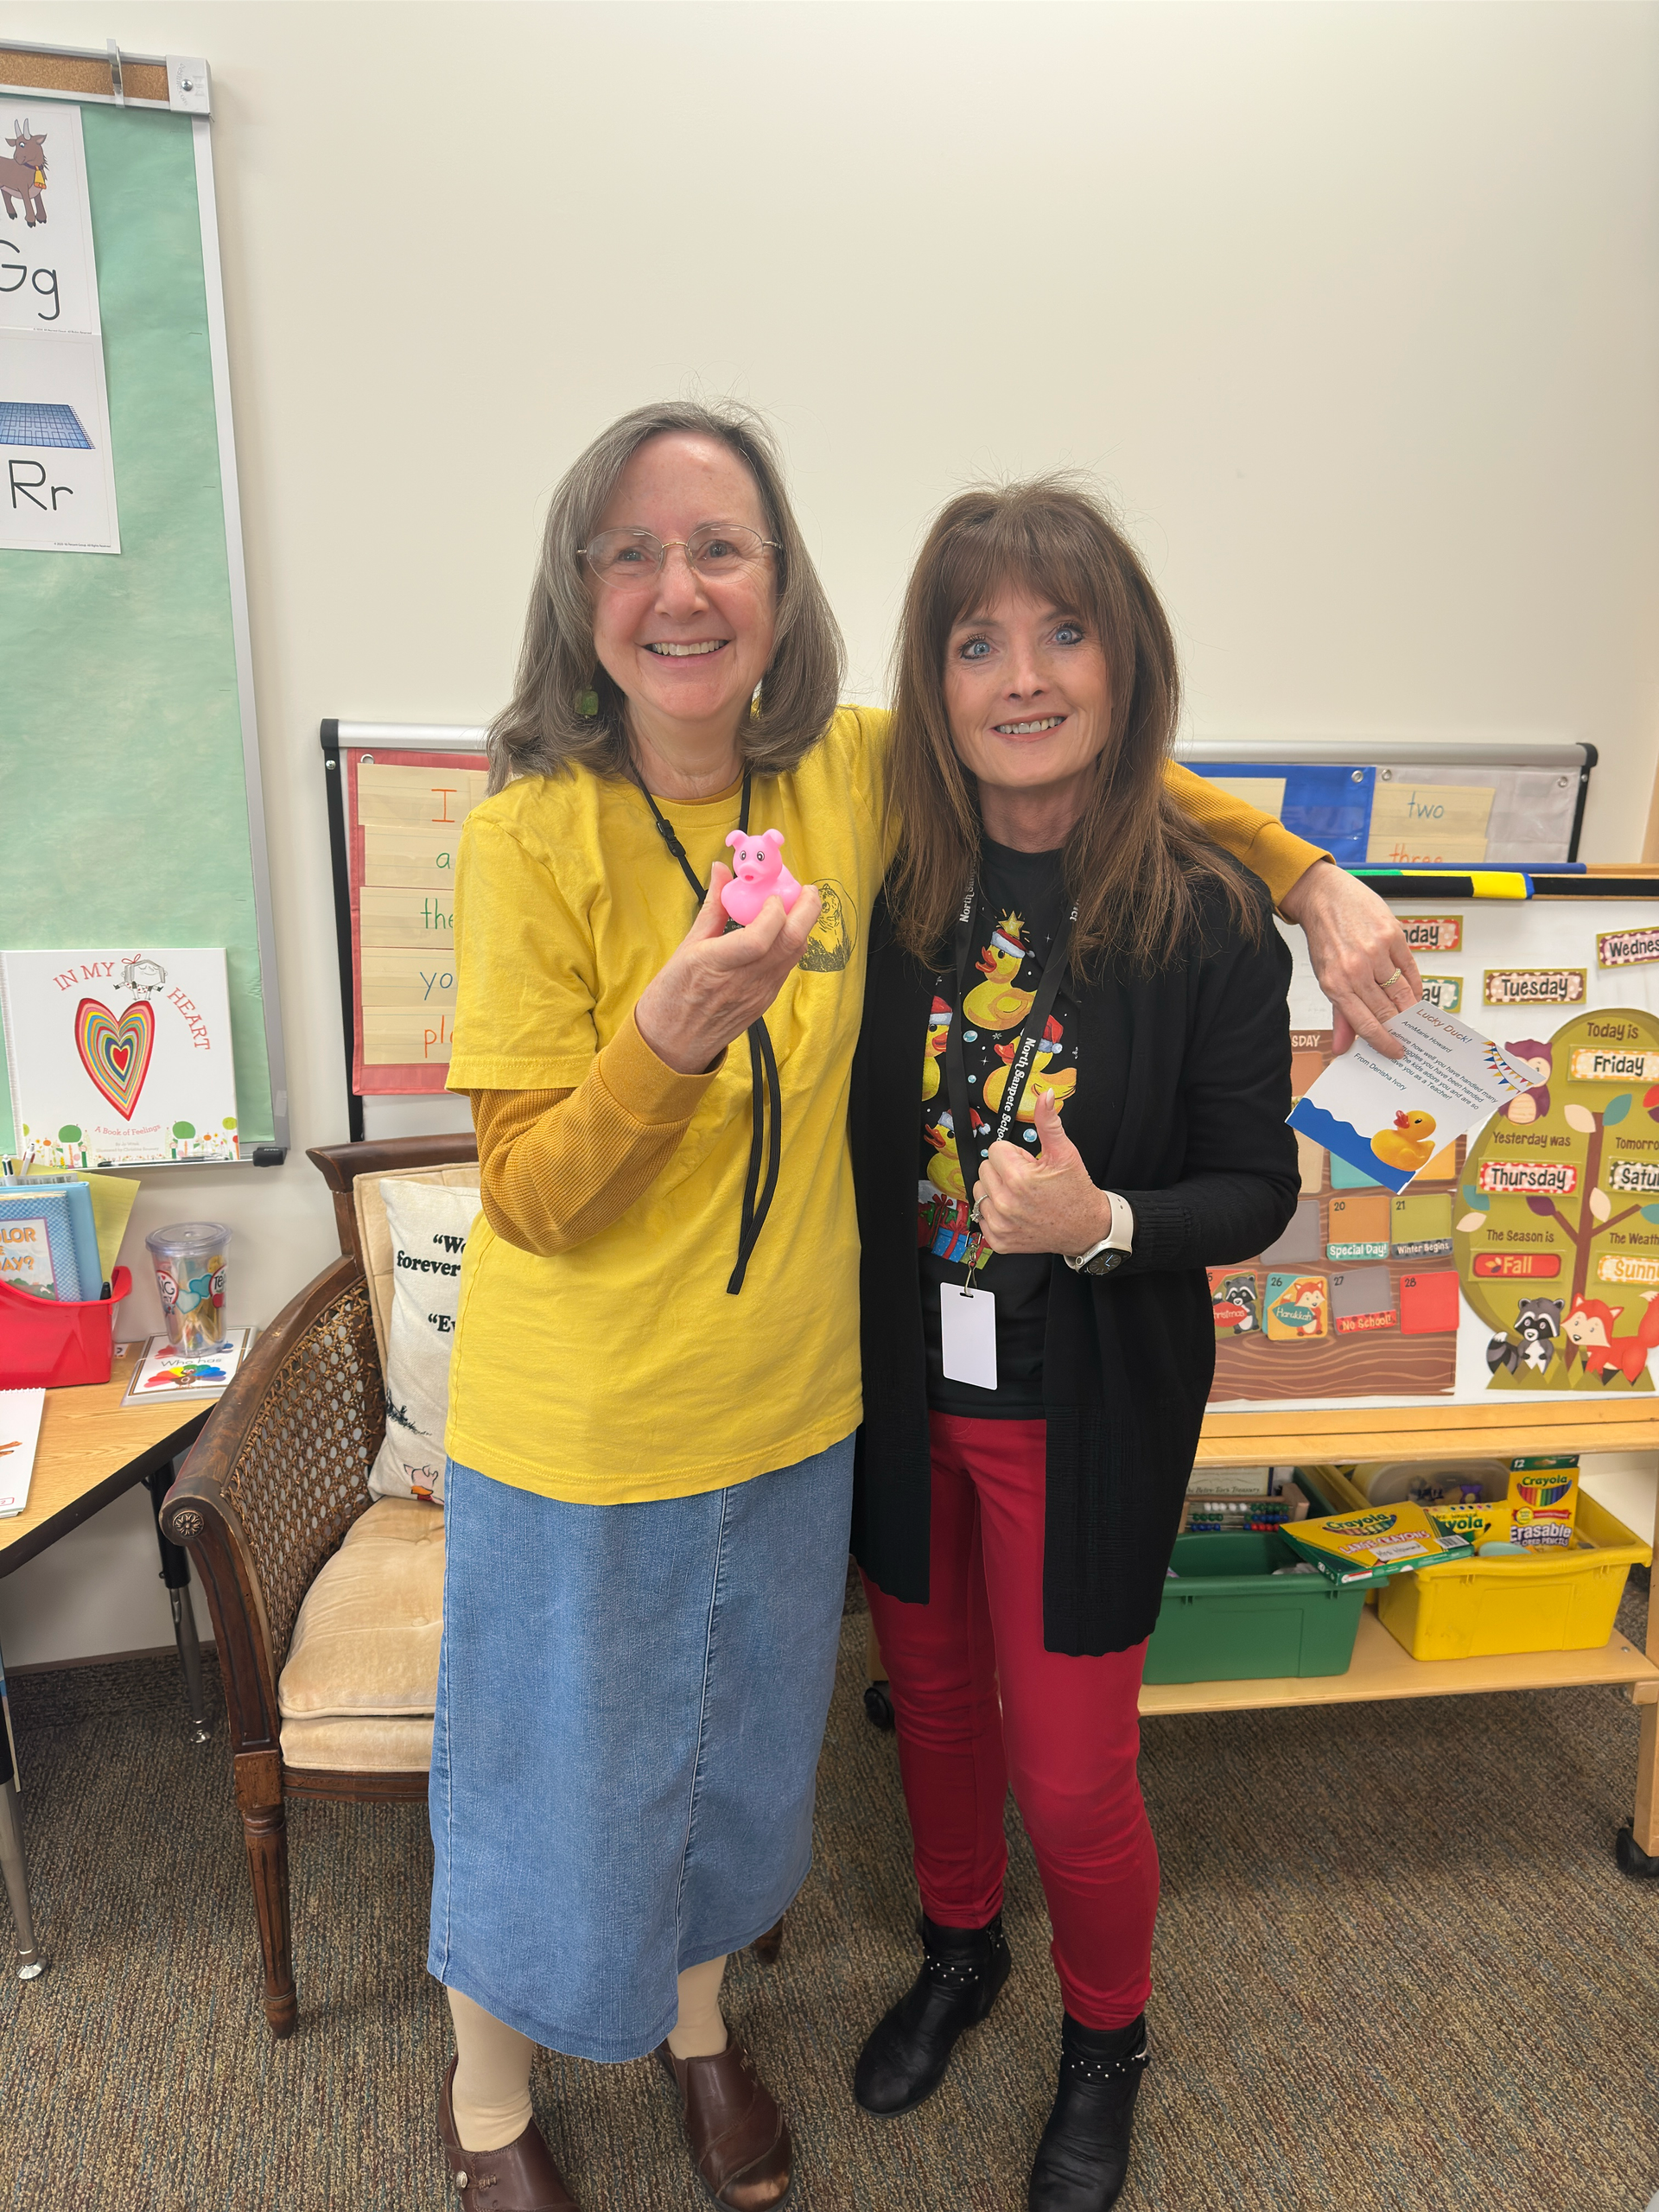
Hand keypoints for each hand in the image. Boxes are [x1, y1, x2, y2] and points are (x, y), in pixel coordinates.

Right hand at [635, 866, 822, 1074]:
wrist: (673, 1045)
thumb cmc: (671, 995)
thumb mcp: (686, 947)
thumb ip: (711, 908)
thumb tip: (721, 870)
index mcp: (715, 965)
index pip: (760, 938)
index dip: (774, 911)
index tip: (771, 894)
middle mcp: (743, 981)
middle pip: (790, 943)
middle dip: (807, 911)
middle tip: (806, 890)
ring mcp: (759, 994)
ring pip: (794, 955)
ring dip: (802, 926)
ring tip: (795, 905)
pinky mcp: (765, 1001)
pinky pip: (786, 967)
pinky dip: (790, 944)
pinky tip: (782, 932)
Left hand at [973, 1091, 1111, 1255]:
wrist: (1086, 1228)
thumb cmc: (1075, 1191)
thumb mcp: (1065, 1153)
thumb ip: (1049, 1123)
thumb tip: (1045, 1096)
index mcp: (1019, 1178)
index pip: (995, 1149)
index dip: (1015, 1154)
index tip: (1029, 1164)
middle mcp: (1006, 1203)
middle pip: (985, 1169)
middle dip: (1003, 1170)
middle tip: (1027, 1180)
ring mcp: (1001, 1224)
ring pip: (980, 1191)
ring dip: (996, 1190)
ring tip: (1020, 1195)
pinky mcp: (999, 1240)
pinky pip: (981, 1217)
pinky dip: (995, 1213)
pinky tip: (1015, 1212)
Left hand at [1278, 859, 1421, 1057]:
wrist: (1324, 896)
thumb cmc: (1325, 939)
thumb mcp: (1325, 977)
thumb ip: (1339, 1014)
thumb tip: (1343, 1048)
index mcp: (1335, 984)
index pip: (1365, 1024)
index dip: (1384, 1042)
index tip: (1397, 1052)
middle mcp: (1355, 969)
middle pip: (1387, 1011)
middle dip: (1401, 1029)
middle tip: (1411, 1038)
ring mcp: (1376, 951)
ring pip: (1402, 992)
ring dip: (1410, 1008)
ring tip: (1414, 1018)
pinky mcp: (1392, 935)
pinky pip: (1410, 969)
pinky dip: (1415, 985)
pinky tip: (1414, 994)